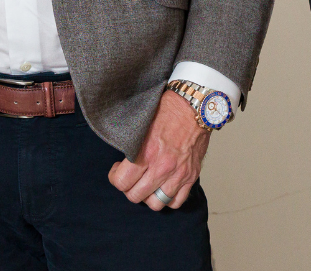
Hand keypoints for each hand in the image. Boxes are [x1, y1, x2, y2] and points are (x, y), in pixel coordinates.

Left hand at [107, 91, 208, 210]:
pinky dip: (168, 199)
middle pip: (136, 196)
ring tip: (146, 185)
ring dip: (148, 196)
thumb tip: (120, 155)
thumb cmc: (168, 110)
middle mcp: (162, 167)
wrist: (196, 107)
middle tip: (130, 177)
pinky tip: (163, 187)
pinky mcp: (191, 176)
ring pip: (156, 203)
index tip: (117, 170)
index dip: (115, 177)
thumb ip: (131, 142)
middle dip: (129, 188)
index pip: (121, 182)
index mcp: (146, 152)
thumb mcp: (142, 122)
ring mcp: (178, 174)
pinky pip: (177, 201)